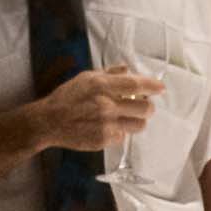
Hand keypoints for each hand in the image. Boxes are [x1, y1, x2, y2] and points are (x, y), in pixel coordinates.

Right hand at [26, 67, 162, 155]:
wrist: (49, 121)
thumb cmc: (67, 97)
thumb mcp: (86, 78)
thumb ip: (109, 73)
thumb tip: (128, 70)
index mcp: (102, 86)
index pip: (136, 85)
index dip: (152, 86)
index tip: (160, 88)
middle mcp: (106, 105)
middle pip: (145, 108)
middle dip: (148, 107)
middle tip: (143, 106)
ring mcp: (106, 125)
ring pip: (139, 125)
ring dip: (137, 121)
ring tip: (128, 117)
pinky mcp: (103, 140)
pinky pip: (123, 136)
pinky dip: (120, 131)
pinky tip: (109, 127)